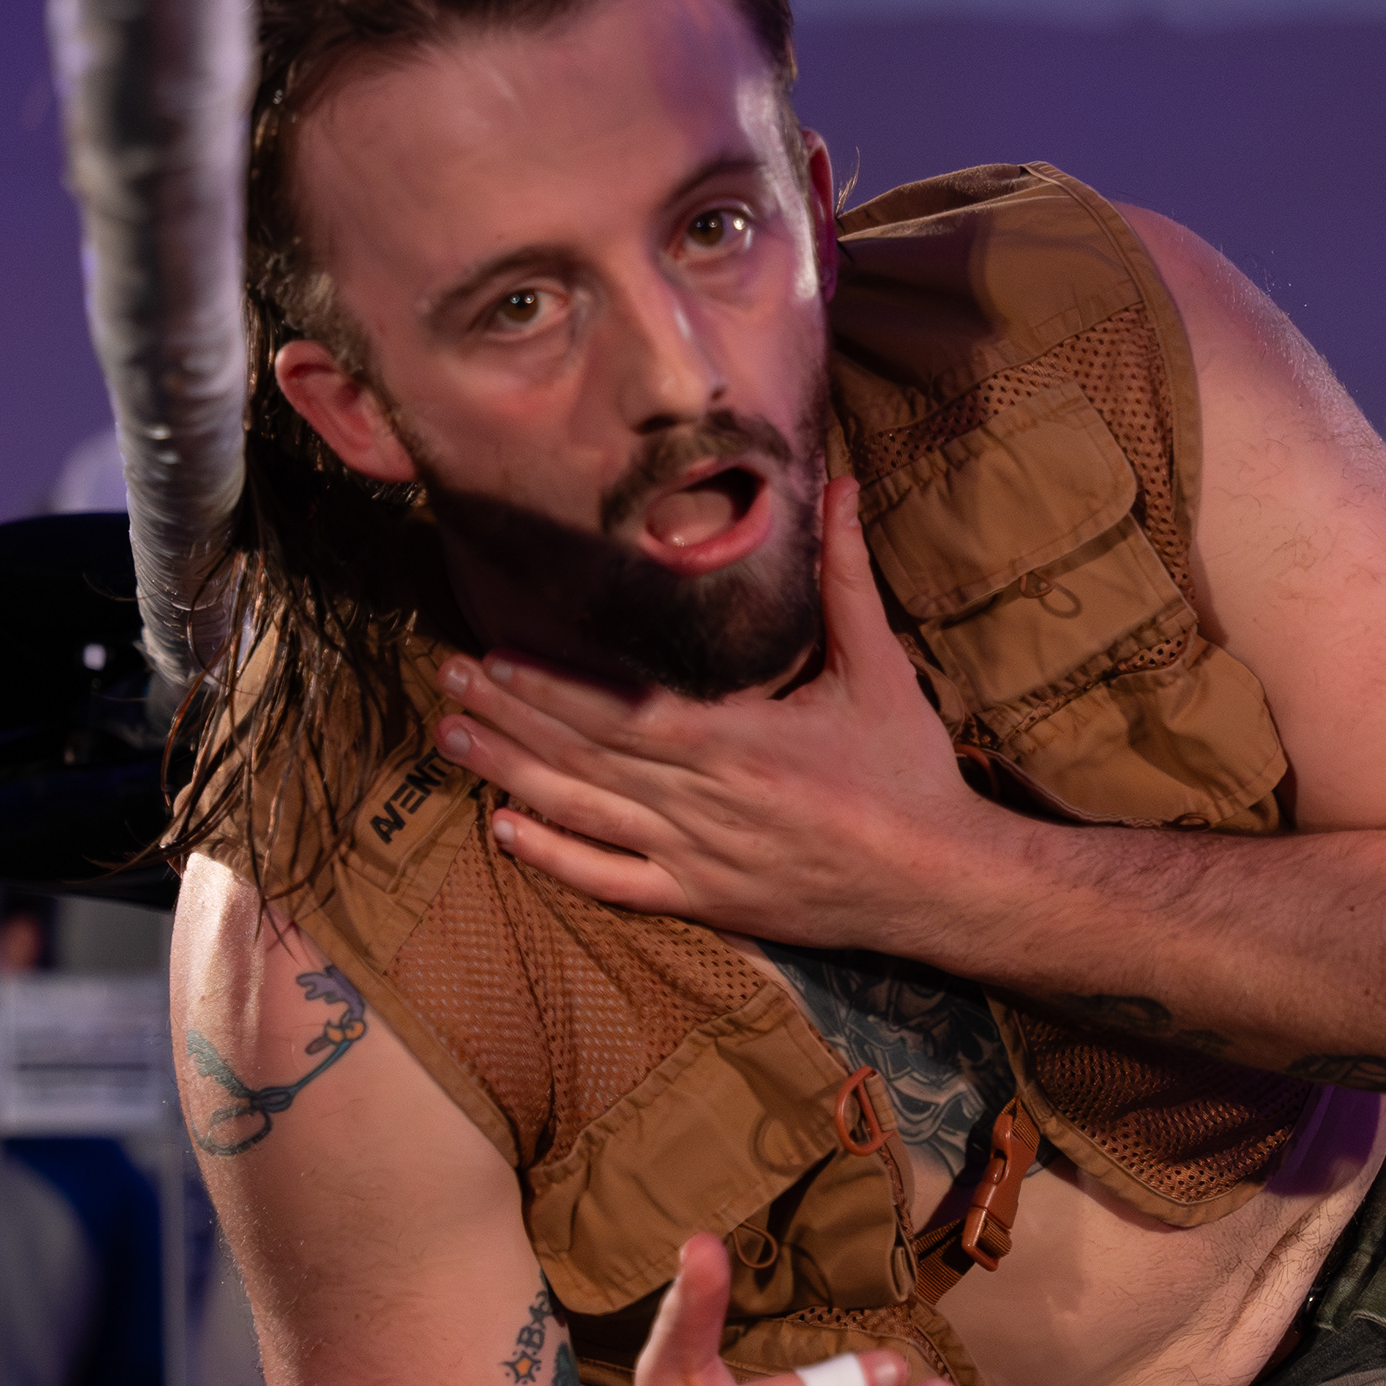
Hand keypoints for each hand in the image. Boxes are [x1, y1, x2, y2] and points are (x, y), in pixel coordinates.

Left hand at [432, 475, 1007, 949]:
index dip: (550, 687)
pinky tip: (505, 832)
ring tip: (450, 740)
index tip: (493, 657)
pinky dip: (556, 858)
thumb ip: (847, 579)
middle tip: (445, 682)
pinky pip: (614, 882)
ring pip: (584, 813)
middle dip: (507, 717)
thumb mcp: (881, 668)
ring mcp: (698, 857)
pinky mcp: (705, 900)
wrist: (940, 881)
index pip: (621, 711)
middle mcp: (704, 801)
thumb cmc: (909, 772)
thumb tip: (843, 485)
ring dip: (510, 775)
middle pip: (583, 755)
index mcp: (740, 740)